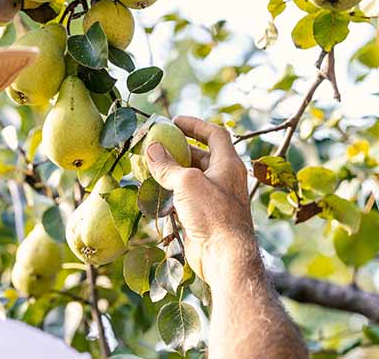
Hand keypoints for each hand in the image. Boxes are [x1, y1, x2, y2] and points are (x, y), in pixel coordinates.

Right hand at [146, 116, 251, 281]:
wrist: (225, 256)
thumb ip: (168, 165)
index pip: (215, 134)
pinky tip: (155, 191)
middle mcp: (224, 179)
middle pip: (202, 155)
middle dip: (179, 148)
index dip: (195, 125)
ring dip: (172, 171)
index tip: (174, 121)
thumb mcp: (187, 182)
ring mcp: (215, 198)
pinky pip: (186, 197)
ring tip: (150, 166)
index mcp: (228, 164)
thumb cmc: (212, 214)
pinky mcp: (204, 216)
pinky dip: (171, 191)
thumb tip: (152, 148)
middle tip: (156, 145)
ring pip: (192, 178)